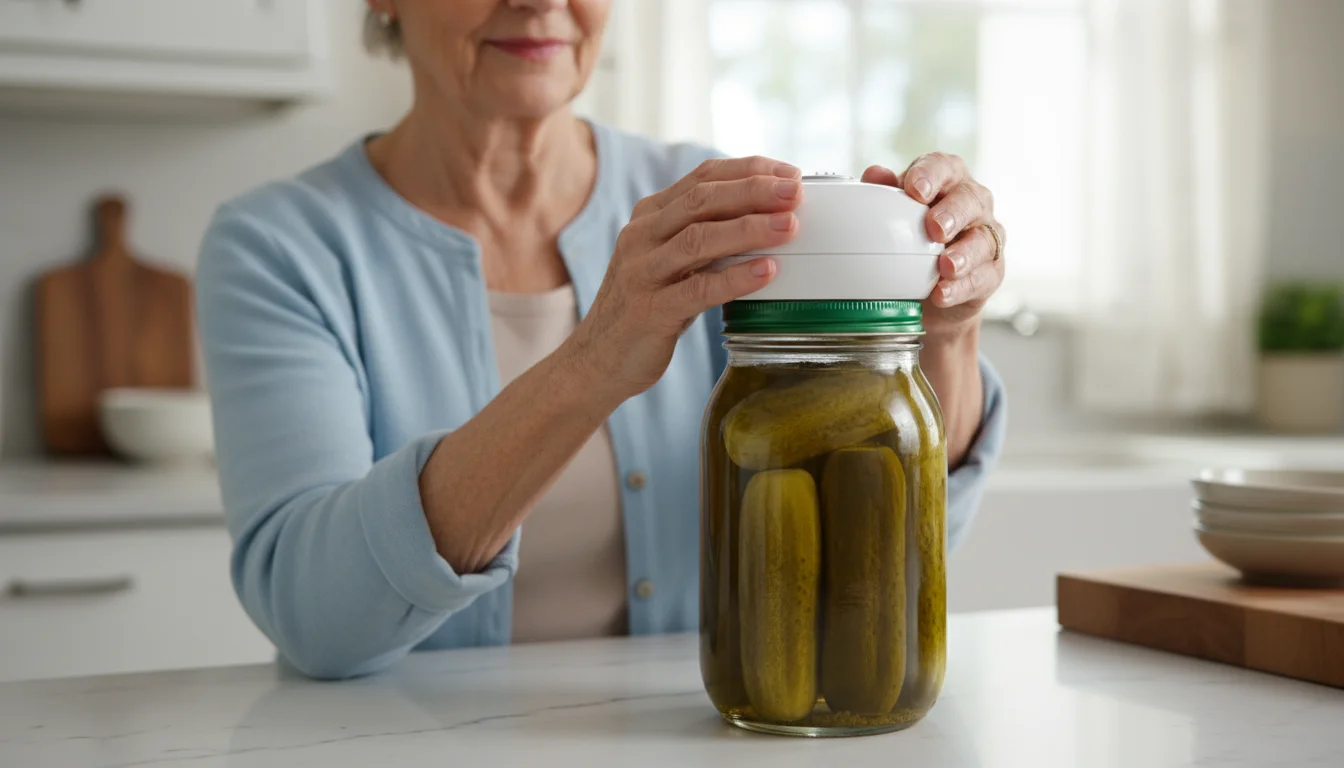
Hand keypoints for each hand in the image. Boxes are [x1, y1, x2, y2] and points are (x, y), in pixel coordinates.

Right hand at [566, 156, 802, 400]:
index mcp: (650, 217)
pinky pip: (696, 289)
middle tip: (796, 192)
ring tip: (789, 226)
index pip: (702, 177)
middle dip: (753, 191)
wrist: (597, 360)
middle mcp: (642, 237)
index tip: (790, 174)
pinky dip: (734, 278)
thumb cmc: (648, 308)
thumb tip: (770, 219)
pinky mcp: (649, 311)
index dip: (749, 171)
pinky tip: (766, 272)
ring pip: (698, 238)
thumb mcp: (672, 262)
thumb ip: (706, 238)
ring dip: (749, 228)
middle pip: (701, 200)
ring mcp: (642, 273)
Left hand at [861, 154, 1005, 338]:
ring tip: (946, 266)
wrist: (926, 290)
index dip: (931, 175)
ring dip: (964, 254)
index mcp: (947, 181)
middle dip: (953, 213)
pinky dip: (961, 287)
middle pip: (970, 199)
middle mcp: (972, 203)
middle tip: (935, 229)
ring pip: (984, 239)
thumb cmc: (911, 238)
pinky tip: (942, 294)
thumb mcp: (894, 215)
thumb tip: (873, 174)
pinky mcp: (992, 271)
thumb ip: (885, 194)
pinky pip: (983, 277)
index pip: (943, 167)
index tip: (915, 190)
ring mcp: (986, 237)